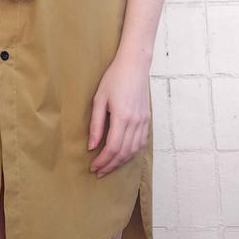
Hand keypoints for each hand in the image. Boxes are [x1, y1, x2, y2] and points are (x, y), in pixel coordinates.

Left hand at [87, 59, 149, 177]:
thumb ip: (96, 124)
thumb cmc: (114, 79)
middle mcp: (136, 123)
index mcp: (122, 117)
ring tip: (109, 167)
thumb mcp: (99, 99)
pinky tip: (123, 156)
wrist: (134, 66)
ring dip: (121, 162)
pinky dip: (132, 153)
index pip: (113, 148)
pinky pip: (141, 143)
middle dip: (110, 165)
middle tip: (98, 172)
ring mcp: (143, 122)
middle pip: (124, 153)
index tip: (93, 167)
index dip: (103, 161)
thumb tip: (92, 146)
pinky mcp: (147, 120)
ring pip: (134, 151)